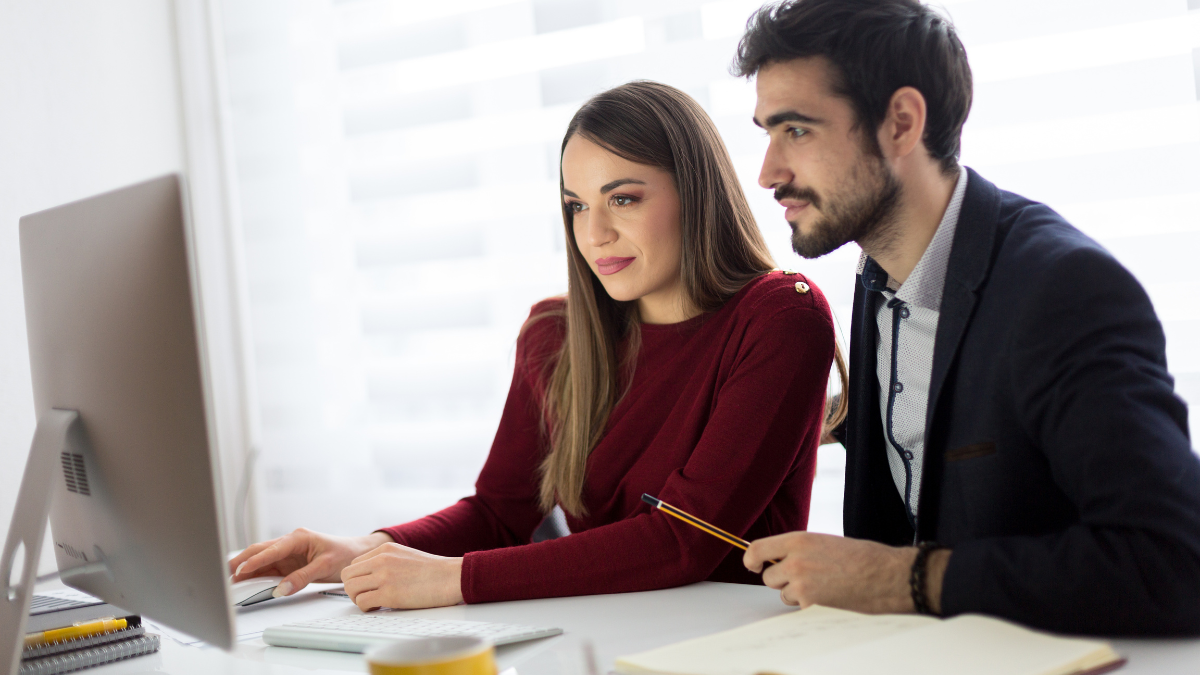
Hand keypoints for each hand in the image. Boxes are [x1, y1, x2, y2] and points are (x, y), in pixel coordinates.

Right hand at [228, 528, 393, 597]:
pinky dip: (256, 575)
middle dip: (241, 562)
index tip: (241, 570)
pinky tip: (245, 583)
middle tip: (225, 575)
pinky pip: (267, 569)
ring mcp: (287, 553)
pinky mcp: (287, 563)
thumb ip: (302, 577)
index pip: (272, 549)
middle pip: (259, 551)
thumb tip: (281, 589)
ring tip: (230, 582)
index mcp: (298, 537)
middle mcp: (289, 543)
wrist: (356, 554)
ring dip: (246, 570)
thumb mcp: (325, 566)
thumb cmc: (344, 554)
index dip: (256, 560)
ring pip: (260, 560)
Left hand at [341, 542, 463, 610]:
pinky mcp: (389, 594)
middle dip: (353, 588)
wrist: (451, 577)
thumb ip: (387, 560)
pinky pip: (362, 602)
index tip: (368, 586)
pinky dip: (366, 608)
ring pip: (350, 588)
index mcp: (385, 549)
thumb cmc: (434, 570)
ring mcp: (384, 576)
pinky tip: (379, 607)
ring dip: (358, 599)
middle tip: (366, 596)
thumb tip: (371, 575)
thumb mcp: (406, 555)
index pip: (354, 564)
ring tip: (373, 602)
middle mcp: (381, 560)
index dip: (358, 578)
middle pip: (347, 575)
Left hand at [744, 532, 949, 613]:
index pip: (757, 548)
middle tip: (804, 578)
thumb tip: (780, 560)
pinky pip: (798, 607)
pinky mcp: (810, 603)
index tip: (753, 565)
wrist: (886, 575)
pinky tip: (829, 597)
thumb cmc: (863, 557)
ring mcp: (801, 583)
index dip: (751, 560)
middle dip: (781, 580)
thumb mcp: (824, 542)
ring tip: (822, 586)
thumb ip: (799, 549)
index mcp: (798, 540)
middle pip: (767, 576)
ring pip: (782, 593)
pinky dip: (809, 606)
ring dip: (795, 594)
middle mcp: (794, 560)